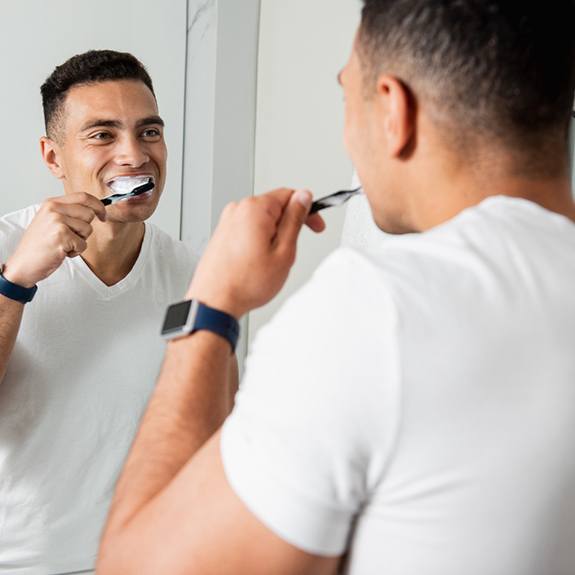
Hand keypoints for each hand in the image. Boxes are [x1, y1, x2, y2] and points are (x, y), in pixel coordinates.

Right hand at [3, 193, 106, 287]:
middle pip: (89, 214)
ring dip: (80, 241)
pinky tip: (62, 252)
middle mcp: (54, 209)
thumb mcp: (50, 220)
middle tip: (70, 237)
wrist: (24, 263)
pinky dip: (76, 252)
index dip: (98, 205)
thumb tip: (94, 209)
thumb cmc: (39, 245)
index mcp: (52, 203)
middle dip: (86, 229)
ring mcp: (58, 222)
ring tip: (63, 244)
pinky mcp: (62, 236)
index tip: (103, 215)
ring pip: (88, 229)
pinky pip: (83, 244)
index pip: (83, 196)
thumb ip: (69, 212)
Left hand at [186, 188, 324, 317]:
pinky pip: (248, 229)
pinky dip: (258, 241)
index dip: (307, 210)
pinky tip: (257, 263)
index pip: (290, 195)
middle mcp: (237, 210)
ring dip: (273, 235)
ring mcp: (227, 222)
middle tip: (292, 250)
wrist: (215, 302)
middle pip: (275, 206)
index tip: (315, 225)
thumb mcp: (284, 251)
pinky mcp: (222, 234)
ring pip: (262, 220)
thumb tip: (303, 197)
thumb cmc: (245, 282)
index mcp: (254, 209)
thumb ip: (295, 220)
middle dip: (288, 226)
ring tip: (271, 261)